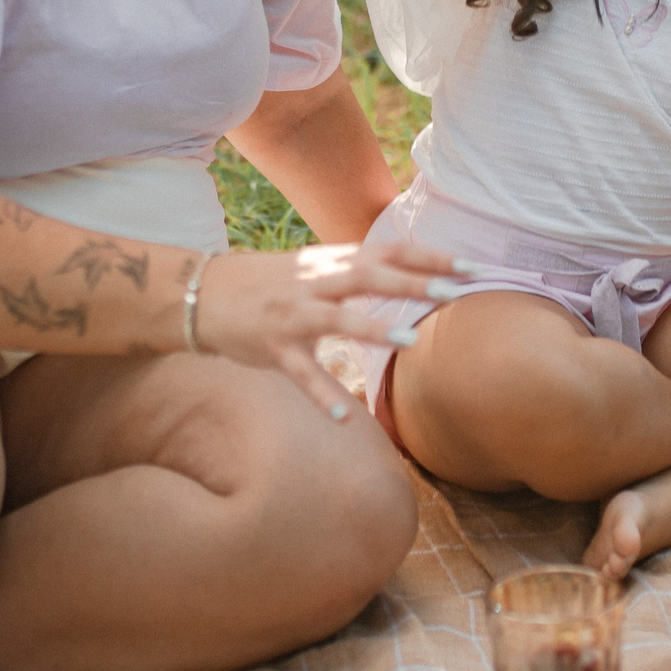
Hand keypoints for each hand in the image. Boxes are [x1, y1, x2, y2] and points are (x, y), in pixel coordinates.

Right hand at [193, 241, 464, 420]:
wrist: (200, 294)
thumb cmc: (266, 283)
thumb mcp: (312, 266)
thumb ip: (354, 267)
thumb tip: (404, 265)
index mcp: (329, 262)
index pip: (387, 252)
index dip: (429, 256)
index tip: (471, 266)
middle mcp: (314, 283)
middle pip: (369, 276)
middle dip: (412, 282)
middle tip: (455, 293)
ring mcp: (292, 314)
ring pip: (337, 319)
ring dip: (374, 328)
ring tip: (411, 340)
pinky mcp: (272, 347)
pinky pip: (300, 374)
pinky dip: (320, 395)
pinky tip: (342, 418)